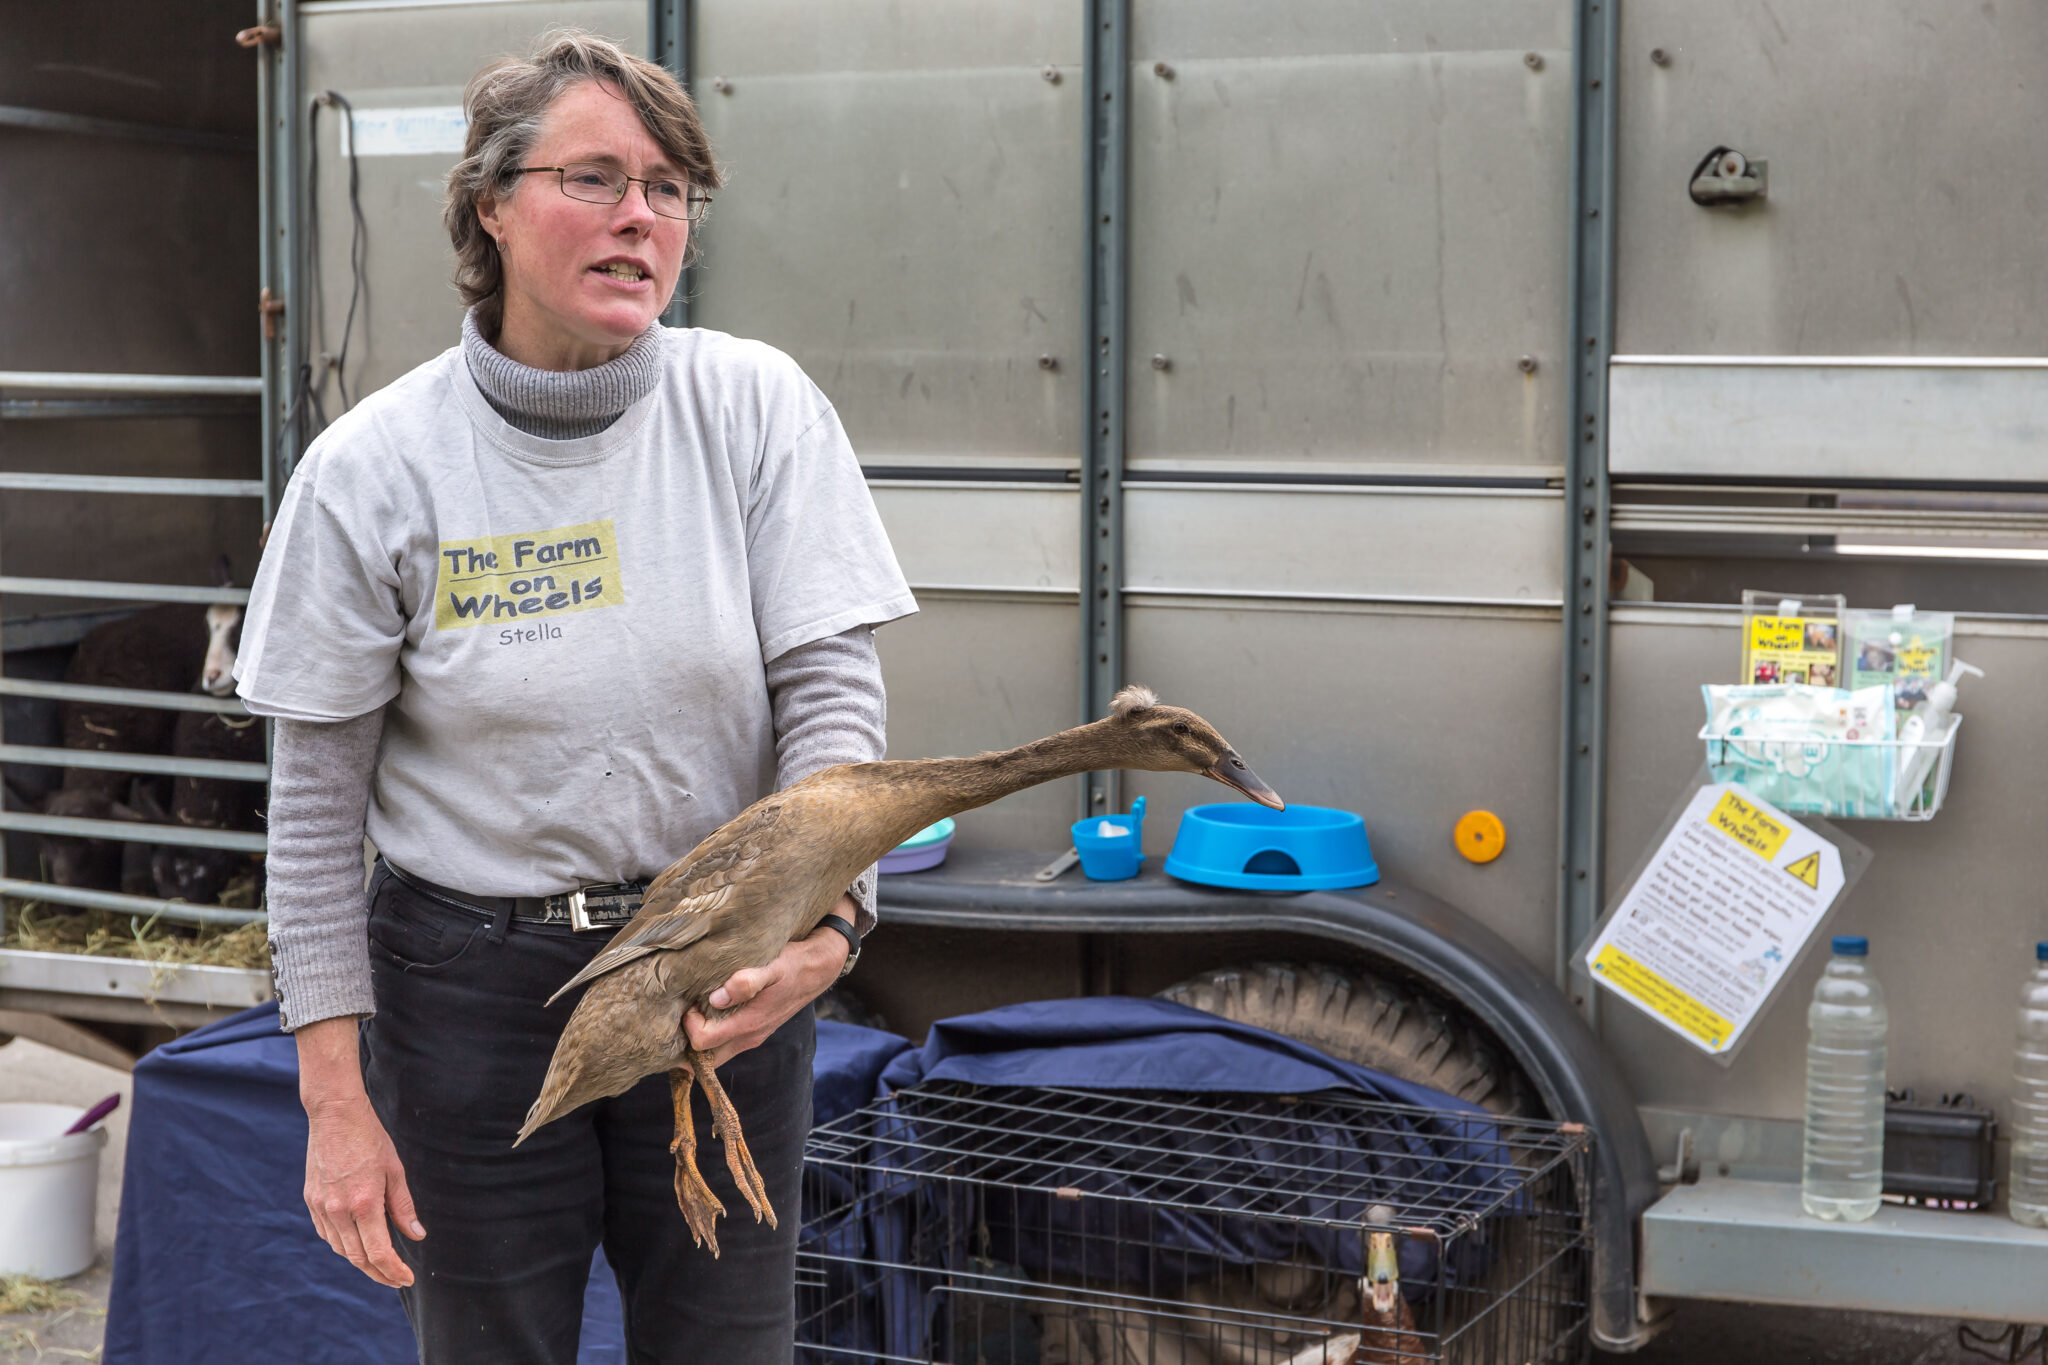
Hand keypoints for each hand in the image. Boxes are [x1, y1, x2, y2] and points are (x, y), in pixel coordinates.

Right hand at [295, 1016, 423, 1287]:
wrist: (334, 1114)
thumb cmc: (370, 1138)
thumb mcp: (395, 1170)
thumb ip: (404, 1207)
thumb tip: (418, 1236)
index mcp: (364, 1202)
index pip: (378, 1253)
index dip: (393, 1271)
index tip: (407, 1278)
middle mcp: (339, 1210)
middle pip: (358, 1258)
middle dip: (379, 1274)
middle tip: (397, 1278)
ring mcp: (321, 1207)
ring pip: (341, 1249)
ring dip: (361, 1262)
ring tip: (381, 1264)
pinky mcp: (311, 1201)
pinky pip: (328, 1234)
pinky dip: (344, 1244)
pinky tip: (358, 1243)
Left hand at [686, 894, 854, 1066]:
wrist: (818, 968)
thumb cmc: (792, 964)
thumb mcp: (772, 966)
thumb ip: (747, 982)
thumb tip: (717, 997)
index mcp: (748, 1024)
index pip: (701, 1042)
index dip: (688, 1024)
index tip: (690, 1001)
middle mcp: (748, 1037)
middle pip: (703, 1059)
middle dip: (686, 1043)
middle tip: (682, 1013)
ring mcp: (751, 1037)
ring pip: (713, 1054)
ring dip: (698, 1039)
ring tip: (691, 1012)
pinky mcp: (753, 1031)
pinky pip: (723, 1045)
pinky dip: (710, 1036)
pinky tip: (706, 1014)